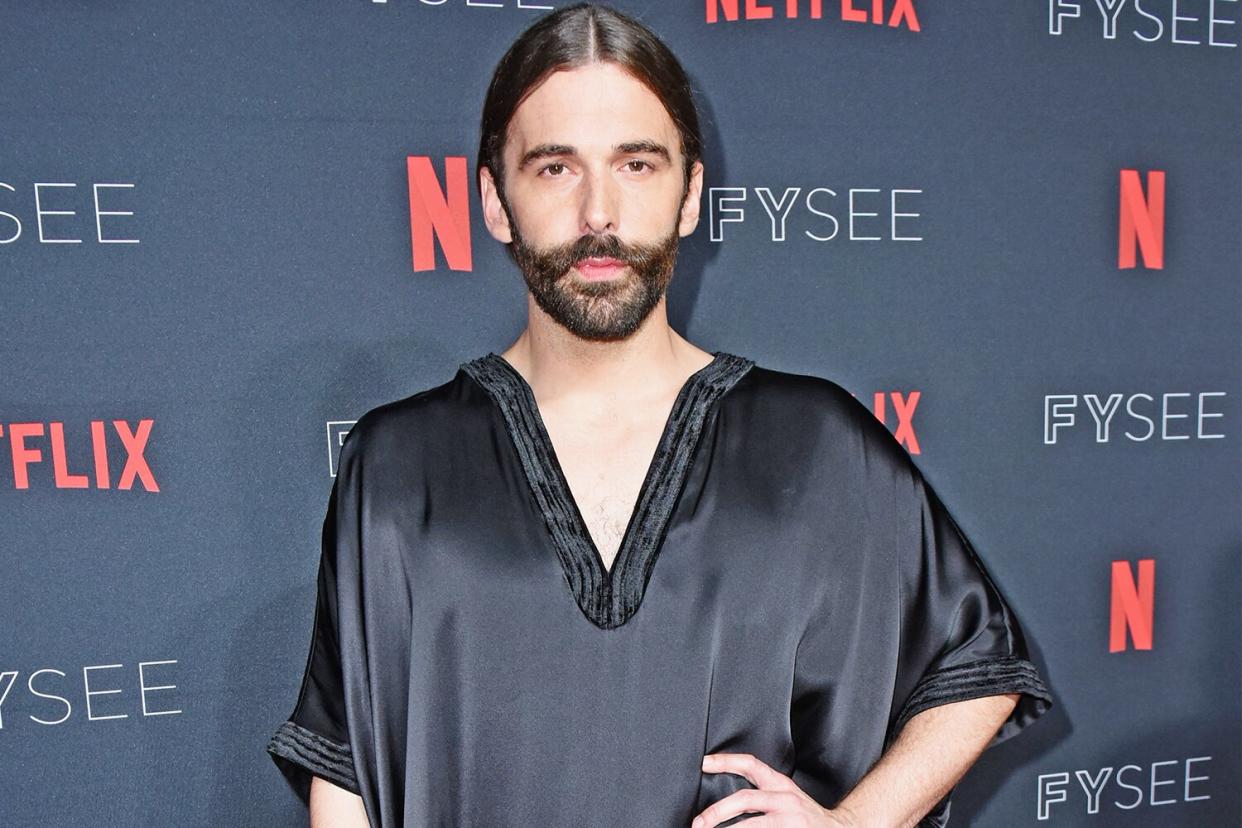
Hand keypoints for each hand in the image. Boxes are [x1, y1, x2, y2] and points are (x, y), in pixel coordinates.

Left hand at [692, 753, 857, 827]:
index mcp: (781, 785)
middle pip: (744, 798)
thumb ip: (762, 794)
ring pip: (750, 825)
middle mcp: (785, 799)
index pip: (751, 765)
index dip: (726, 761)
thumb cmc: (807, 817)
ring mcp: (788, 820)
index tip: (703, 763)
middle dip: (716, 811)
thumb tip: (729, 801)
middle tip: (698, 823)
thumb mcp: (786, 797)